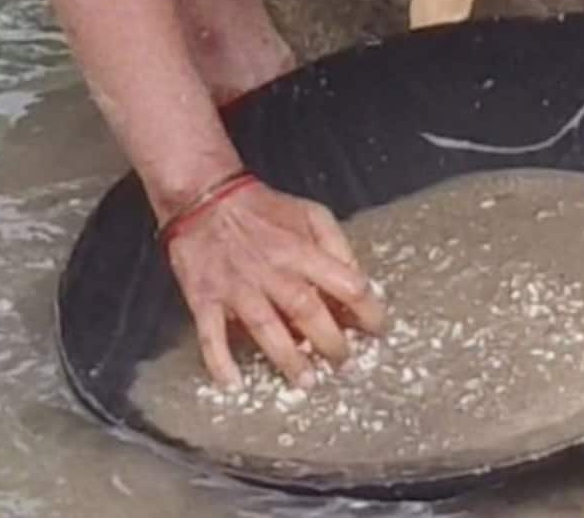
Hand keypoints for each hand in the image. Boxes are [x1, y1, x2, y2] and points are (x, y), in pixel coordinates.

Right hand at [165, 181, 388, 387]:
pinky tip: (233, 384)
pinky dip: (220, 361)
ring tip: (307, 382)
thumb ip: (337, 246)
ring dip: (288, 359)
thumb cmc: (263, 209)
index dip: (368, 310)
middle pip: (308, 312)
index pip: (346, 284)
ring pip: (266, 328)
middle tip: (346, 365)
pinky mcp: (204, 299)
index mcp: (302, 250)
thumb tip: (357, 278)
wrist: (205, 199)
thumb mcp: (312, 214)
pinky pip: (211, 335)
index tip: (378, 330)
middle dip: (331, 343)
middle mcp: (272, 271)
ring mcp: (237, 287)